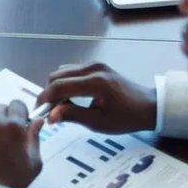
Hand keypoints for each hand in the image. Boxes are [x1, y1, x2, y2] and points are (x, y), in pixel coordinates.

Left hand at [0, 104, 44, 187]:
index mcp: (13, 127)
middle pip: (1, 109)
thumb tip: (36, 124)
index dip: (20, 113)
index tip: (21, 119)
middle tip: (8, 137)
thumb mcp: (34, 163)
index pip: (17, 104)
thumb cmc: (8, 182)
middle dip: (6, 119)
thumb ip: (35, 138)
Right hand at [35, 63, 158, 132]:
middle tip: (49, 111)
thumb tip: (51, 116)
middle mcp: (93, 68)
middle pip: (58, 76)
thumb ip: (73, 116)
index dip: (45, 98)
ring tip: (61, 107)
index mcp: (96, 82)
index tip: (38, 110)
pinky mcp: (96, 67)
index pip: (60, 85)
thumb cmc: (128, 117)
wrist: (148, 106)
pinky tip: (70, 99)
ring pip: (63, 72)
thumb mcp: (99, 122)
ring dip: (57, 88)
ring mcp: (95, 65)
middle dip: (49, 93)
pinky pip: (72, 72)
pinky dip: (66, 84)